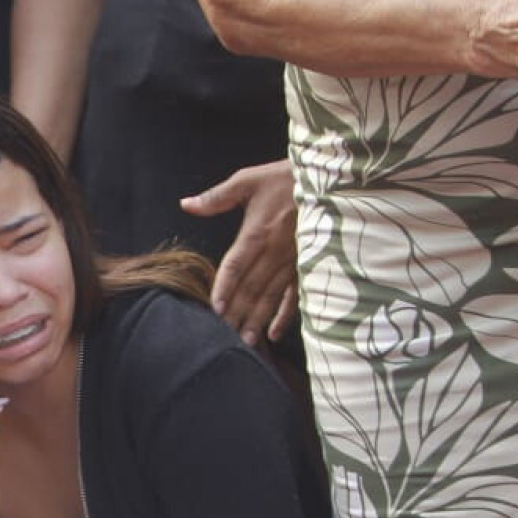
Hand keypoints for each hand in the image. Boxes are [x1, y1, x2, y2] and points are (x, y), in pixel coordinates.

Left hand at [180, 160, 298, 347]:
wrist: (330, 176)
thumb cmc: (285, 177)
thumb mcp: (249, 180)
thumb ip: (217, 197)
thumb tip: (186, 205)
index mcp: (257, 233)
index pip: (236, 266)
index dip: (224, 288)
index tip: (214, 309)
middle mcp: (275, 252)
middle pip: (251, 288)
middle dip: (236, 313)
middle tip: (222, 336)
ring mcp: (293, 261)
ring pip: (271, 296)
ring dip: (257, 320)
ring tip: (243, 342)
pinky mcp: (309, 265)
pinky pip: (296, 295)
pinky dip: (285, 315)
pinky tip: (274, 334)